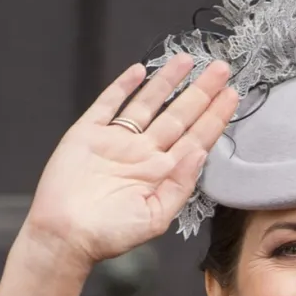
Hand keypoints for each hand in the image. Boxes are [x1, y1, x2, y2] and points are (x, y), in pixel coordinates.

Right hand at [22, 55, 238, 268]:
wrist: (63, 235)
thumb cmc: (108, 235)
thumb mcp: (155, 218)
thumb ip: (180, 185)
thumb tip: (199, 153)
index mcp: (161, 173)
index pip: (195, 138)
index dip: (214, 117)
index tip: (232, 95)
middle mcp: (143, 153)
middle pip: (179, 115)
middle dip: (201, 92)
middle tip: (223, 68)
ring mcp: (116, 141)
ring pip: (148, 104)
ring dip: (167, 81)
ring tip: (188, 60)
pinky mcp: (88, 134)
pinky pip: (108, 104)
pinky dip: (122, 87)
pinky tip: (140, 71)